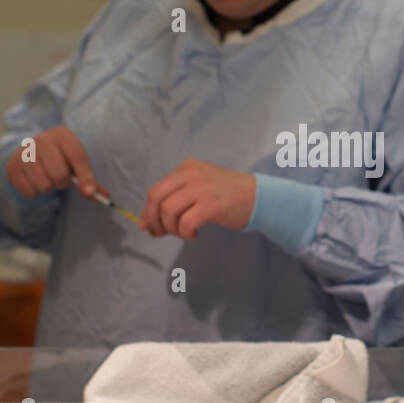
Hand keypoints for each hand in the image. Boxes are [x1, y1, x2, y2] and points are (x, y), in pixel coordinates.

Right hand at [5, 126, 108, 201]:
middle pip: (59, 173)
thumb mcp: (76, 163)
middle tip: (61, 178)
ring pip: (44, 184)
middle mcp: (41, 139)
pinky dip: (35, 191)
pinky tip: (35, 180)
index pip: (77, 157)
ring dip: (48, 187)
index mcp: (62, 135)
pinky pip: (29, 191)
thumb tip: (104, 198)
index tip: (88, 192)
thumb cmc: (60, 158)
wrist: (32, 152)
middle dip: (63, 182)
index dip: (85, 177)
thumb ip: (90, 181)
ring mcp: (23, 152)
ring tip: (47, 177)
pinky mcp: (12, 166)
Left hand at [139, 158, 255, 239]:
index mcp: (186, 168)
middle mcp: (191, 174)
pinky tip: (195, 234)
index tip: (150, 226)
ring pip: (168, 211)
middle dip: (153, 220)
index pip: (156, 190)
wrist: (258, 196)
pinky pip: (185, 223)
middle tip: (160, 233)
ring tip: (184, 233)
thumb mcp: (199, 188)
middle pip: (156, 198)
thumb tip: (145, 223)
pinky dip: (186, 234)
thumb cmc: (228, 195)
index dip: (149, 211)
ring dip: (171, 229)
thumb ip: (174, 200)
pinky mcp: (211, 205)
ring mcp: (201, 188)